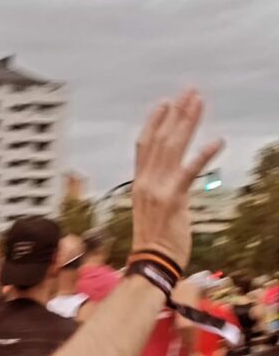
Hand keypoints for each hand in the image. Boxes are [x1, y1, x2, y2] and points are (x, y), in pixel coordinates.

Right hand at [131, 89, 223, 268]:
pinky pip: (189, 172)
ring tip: (199, 103)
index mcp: (139, 184)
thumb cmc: (154, 241)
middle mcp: (145, 183)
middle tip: (189, 92)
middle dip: (176, 114)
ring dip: (187, 123)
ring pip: (172, 149)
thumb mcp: (153, 211)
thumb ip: (161, 191)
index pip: (144, 147)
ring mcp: (157, 190)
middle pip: (160, 141)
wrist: (150, 263)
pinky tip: (217, 141)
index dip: (154, 123)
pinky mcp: (173, 200)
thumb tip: (174, 182)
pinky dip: (203, 155)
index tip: (165, 104)